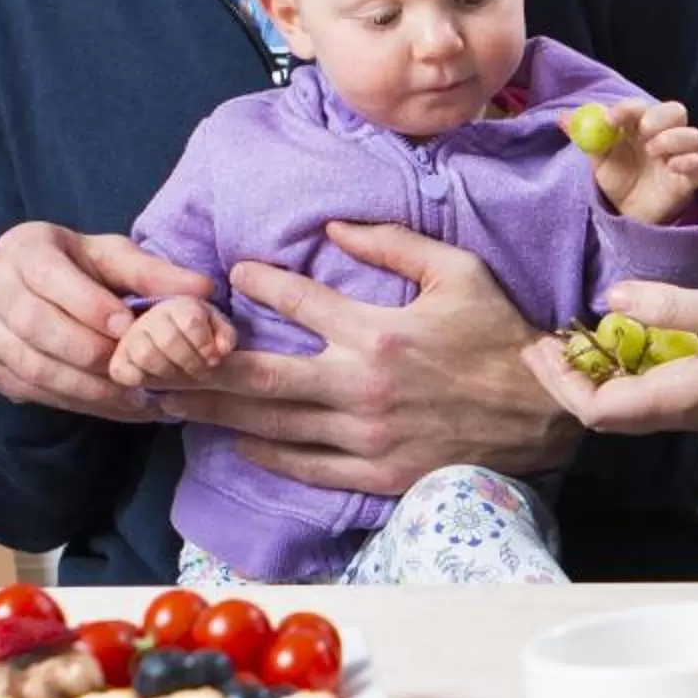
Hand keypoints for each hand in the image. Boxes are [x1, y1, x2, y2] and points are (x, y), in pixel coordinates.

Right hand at [0, 221, 216, 419]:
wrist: (41, 295)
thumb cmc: (84, 271)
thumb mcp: (116, 261)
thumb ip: (154, 273)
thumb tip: (202, 290)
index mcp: (23, 247)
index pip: (49, 277)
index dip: (88, 304)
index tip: (129, 327)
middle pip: (36, 325)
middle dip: (90, 352)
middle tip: (135, 371)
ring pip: (32, 365)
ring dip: (87, 387)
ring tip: (134, 398)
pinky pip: (30, 391)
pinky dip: (76, 403)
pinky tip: (115, 408)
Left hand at [178, 222, 578, 492]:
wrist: (544, 415)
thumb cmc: (501, 337)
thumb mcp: (458, 271)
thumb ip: (392, 243)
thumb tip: (332, 224)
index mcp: (378, 331)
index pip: (298, 300)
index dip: (257, 284)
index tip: (230, 275)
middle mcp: (360, 386)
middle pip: (258, 375)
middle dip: (199, 365)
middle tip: (153, 357)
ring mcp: (363, 436)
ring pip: (270, 423)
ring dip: (214, 411)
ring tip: (169, 400)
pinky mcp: (374, 473)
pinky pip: (305, 465)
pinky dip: (264, 454)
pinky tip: (233, 441)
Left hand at [524, 278, 697, 431]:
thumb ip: (669, 305)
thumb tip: (613, 297)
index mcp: (677, 398)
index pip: (598, 410)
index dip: (561, 383)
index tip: (541, 345)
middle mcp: (678, 412)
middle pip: (602, 415)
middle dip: (564, 383)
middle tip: (540, 343)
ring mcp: (691, 406)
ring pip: (622, 407)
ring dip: (589, 379)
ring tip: (569, 342)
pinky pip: (644, 394)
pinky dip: (617, 373)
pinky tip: (615, 340)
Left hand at [568, 97, 697, 225]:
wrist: (630, 213)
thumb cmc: (618, 178)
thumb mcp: (598, 159)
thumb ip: (586, 137)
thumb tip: (563, 118)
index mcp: (641, 125)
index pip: (641, 106)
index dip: (628, 108)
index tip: (611, 119)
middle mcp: (664, 135)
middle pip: (675, 111)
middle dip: (660, 117)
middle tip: (644, 130)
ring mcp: (681, 156)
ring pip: (694, 136)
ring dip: (674, 139)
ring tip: (653, 152)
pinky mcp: (692, 178)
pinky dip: (692, 161)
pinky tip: (674, 167)